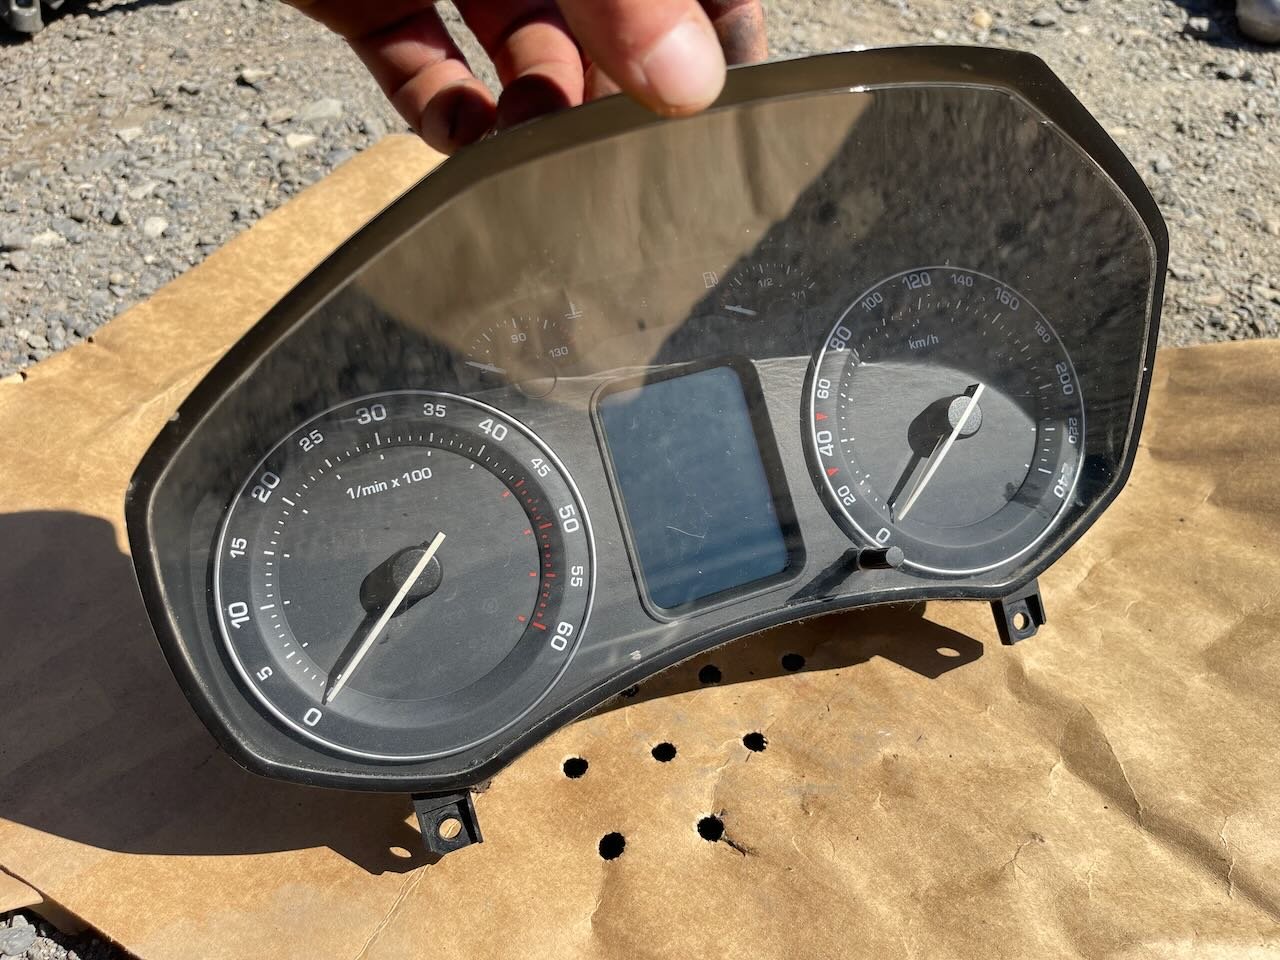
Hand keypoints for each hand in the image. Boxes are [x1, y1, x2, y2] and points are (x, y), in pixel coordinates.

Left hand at [282, 0, 766, 153]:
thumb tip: (694, 81)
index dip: (712, 17)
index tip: (726, 90)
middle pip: (604, 10)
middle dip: (622, 79)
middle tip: (634, 142)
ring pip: (520, 44)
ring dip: (539, 105)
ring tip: (545, 142)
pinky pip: (417, 62)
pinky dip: (443, 110)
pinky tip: (468, 142)